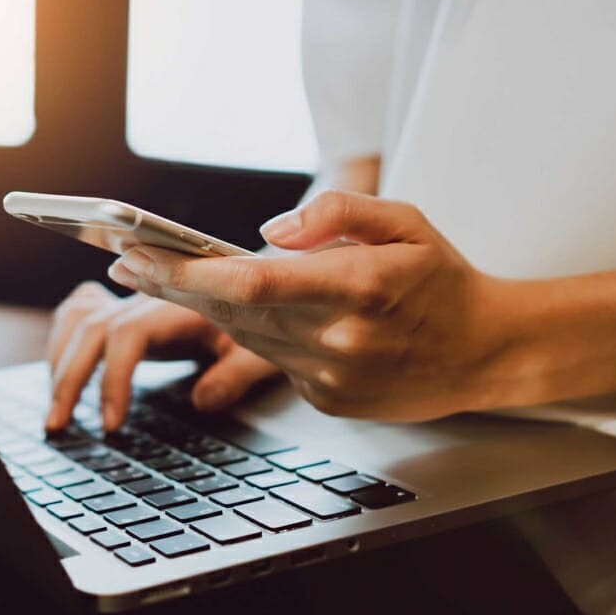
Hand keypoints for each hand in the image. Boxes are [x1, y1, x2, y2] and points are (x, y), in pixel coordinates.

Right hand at [45, 282, 279, 431]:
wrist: (261, 291)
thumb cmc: (263, 320)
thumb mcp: (260, 351)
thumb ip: (235, 375)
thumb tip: (202, 402)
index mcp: (179, 307)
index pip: (129, 333)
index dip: (114, 376)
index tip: (110, 422)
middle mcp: (149, 299)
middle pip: (93, 329)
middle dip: (69, 378)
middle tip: (59, 426)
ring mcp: (135, 301)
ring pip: (81, 321)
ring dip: (59, 364)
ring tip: (55, 412)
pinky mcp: (128, 308)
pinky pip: (82, 311)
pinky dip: (64, 337)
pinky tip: (57, 365)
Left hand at [108, 191, 522, 420]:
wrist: (484, 352)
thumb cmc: (445, 282)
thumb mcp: (406, 222)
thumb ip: (337, 212)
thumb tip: (266, 235)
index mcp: (359, 287)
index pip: (250, 283)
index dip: (185, 273)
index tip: (138, 257)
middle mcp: (340, 340)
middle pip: (232, 314)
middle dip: (175, 288)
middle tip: (131, 264)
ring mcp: (332, 379)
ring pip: (246, 340)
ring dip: (206, 311)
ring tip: (171, 280)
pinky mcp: (328, 401)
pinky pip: (274, 362)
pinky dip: (255, 336)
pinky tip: (248, 314)